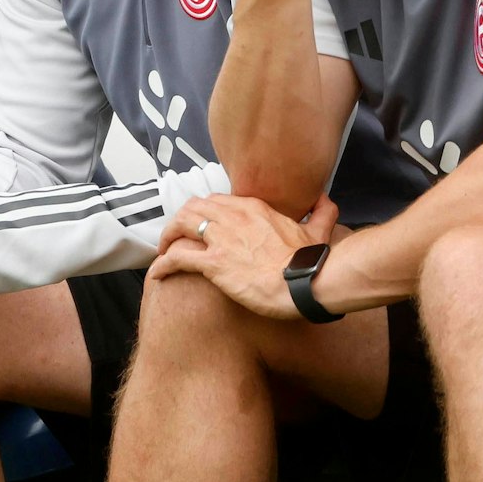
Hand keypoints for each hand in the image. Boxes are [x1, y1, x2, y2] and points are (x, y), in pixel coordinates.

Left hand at [146, 194, 339, 317]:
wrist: (306, 283)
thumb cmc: (311, 262)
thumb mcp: (319, 230)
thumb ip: (322, 211)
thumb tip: (325, 199)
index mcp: (254, 208)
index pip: (218, 201)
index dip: (205, 212)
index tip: (202, 225)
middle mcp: (233, 217)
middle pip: (193, 208)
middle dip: (181, 221)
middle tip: (177, 237)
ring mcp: (221, 238)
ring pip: (180, 225)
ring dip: (168, 237)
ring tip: (163, 251)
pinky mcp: (212, 263)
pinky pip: (176, 257)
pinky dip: (162, 264)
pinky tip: (158, 274)